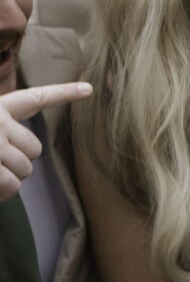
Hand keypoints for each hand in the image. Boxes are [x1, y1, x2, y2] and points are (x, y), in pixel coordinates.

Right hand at [0, 82, 90, 200]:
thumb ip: (1, 133)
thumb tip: (20, 164)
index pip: (36, 98)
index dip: (64, 92)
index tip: (90, 88)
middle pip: (35, 149)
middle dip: (20, 163)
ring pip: (25, 169)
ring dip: (9, 180)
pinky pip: (12, 185)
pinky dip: (2, 193)